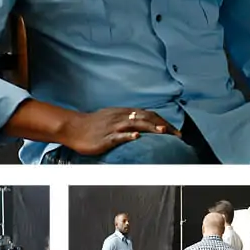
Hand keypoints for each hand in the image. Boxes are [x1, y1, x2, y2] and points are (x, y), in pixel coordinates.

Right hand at [63, 108, 181, 156]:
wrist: (73, 127)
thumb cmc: (93, 125)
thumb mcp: (113, 117)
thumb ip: (128, 119)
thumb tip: (143, 124)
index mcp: (124, 113)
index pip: (148, 114)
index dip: (163, 121)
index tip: (175, 130)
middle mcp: (121, 117)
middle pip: (146, 118)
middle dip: (162, 125)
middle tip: (176, 134)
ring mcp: (113, 126)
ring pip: (134, 124)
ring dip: (150, 127)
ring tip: (163, 132)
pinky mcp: (105, 137)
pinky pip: (118, 135)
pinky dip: (128, 135)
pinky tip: (137, 137)